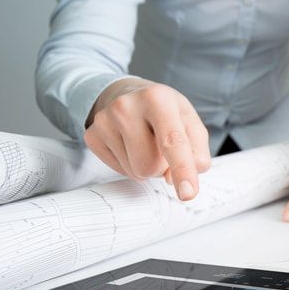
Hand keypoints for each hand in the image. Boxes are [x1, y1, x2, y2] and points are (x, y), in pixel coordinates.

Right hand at [84, 77, 210, 200]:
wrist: (131, 95)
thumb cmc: (166, 113)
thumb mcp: (191, 124)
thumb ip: (196, 153)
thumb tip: (174, 178)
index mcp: (158, 99)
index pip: (173, 142)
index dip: (182, 169)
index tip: (188, 193)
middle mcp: (126, 106)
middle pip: (150, 166)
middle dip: (161, 166)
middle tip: (160, 145)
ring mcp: (104, 120)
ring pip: (135, 172)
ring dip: (147, 166)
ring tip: (146, 143)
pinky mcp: (91, 135)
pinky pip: (119, 171)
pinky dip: (131, 164)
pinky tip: (130, 144)